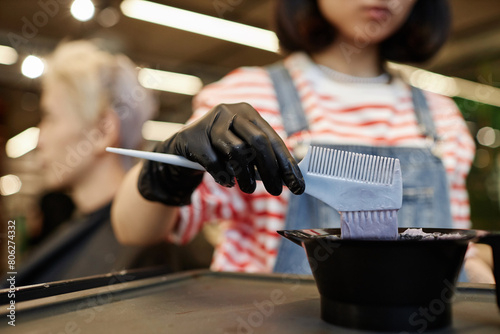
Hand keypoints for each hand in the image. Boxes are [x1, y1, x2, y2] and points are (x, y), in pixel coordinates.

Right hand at [138, 103, 304, 205]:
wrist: (185, 146)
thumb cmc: (222, 148)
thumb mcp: (244, 147)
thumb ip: (263, 157)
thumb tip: (289, 178)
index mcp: (248, 112)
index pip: (273, 138)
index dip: (286, 163)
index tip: (297, 185)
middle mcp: (231, 112)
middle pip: (257, 142)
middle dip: (270, 170)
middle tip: (276, 191)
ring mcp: (211, 124)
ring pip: (237, 151)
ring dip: (246, 176)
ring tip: (248, 189)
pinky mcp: (194, 138)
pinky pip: (214, 162)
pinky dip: (223, 176)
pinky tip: (228, 182)